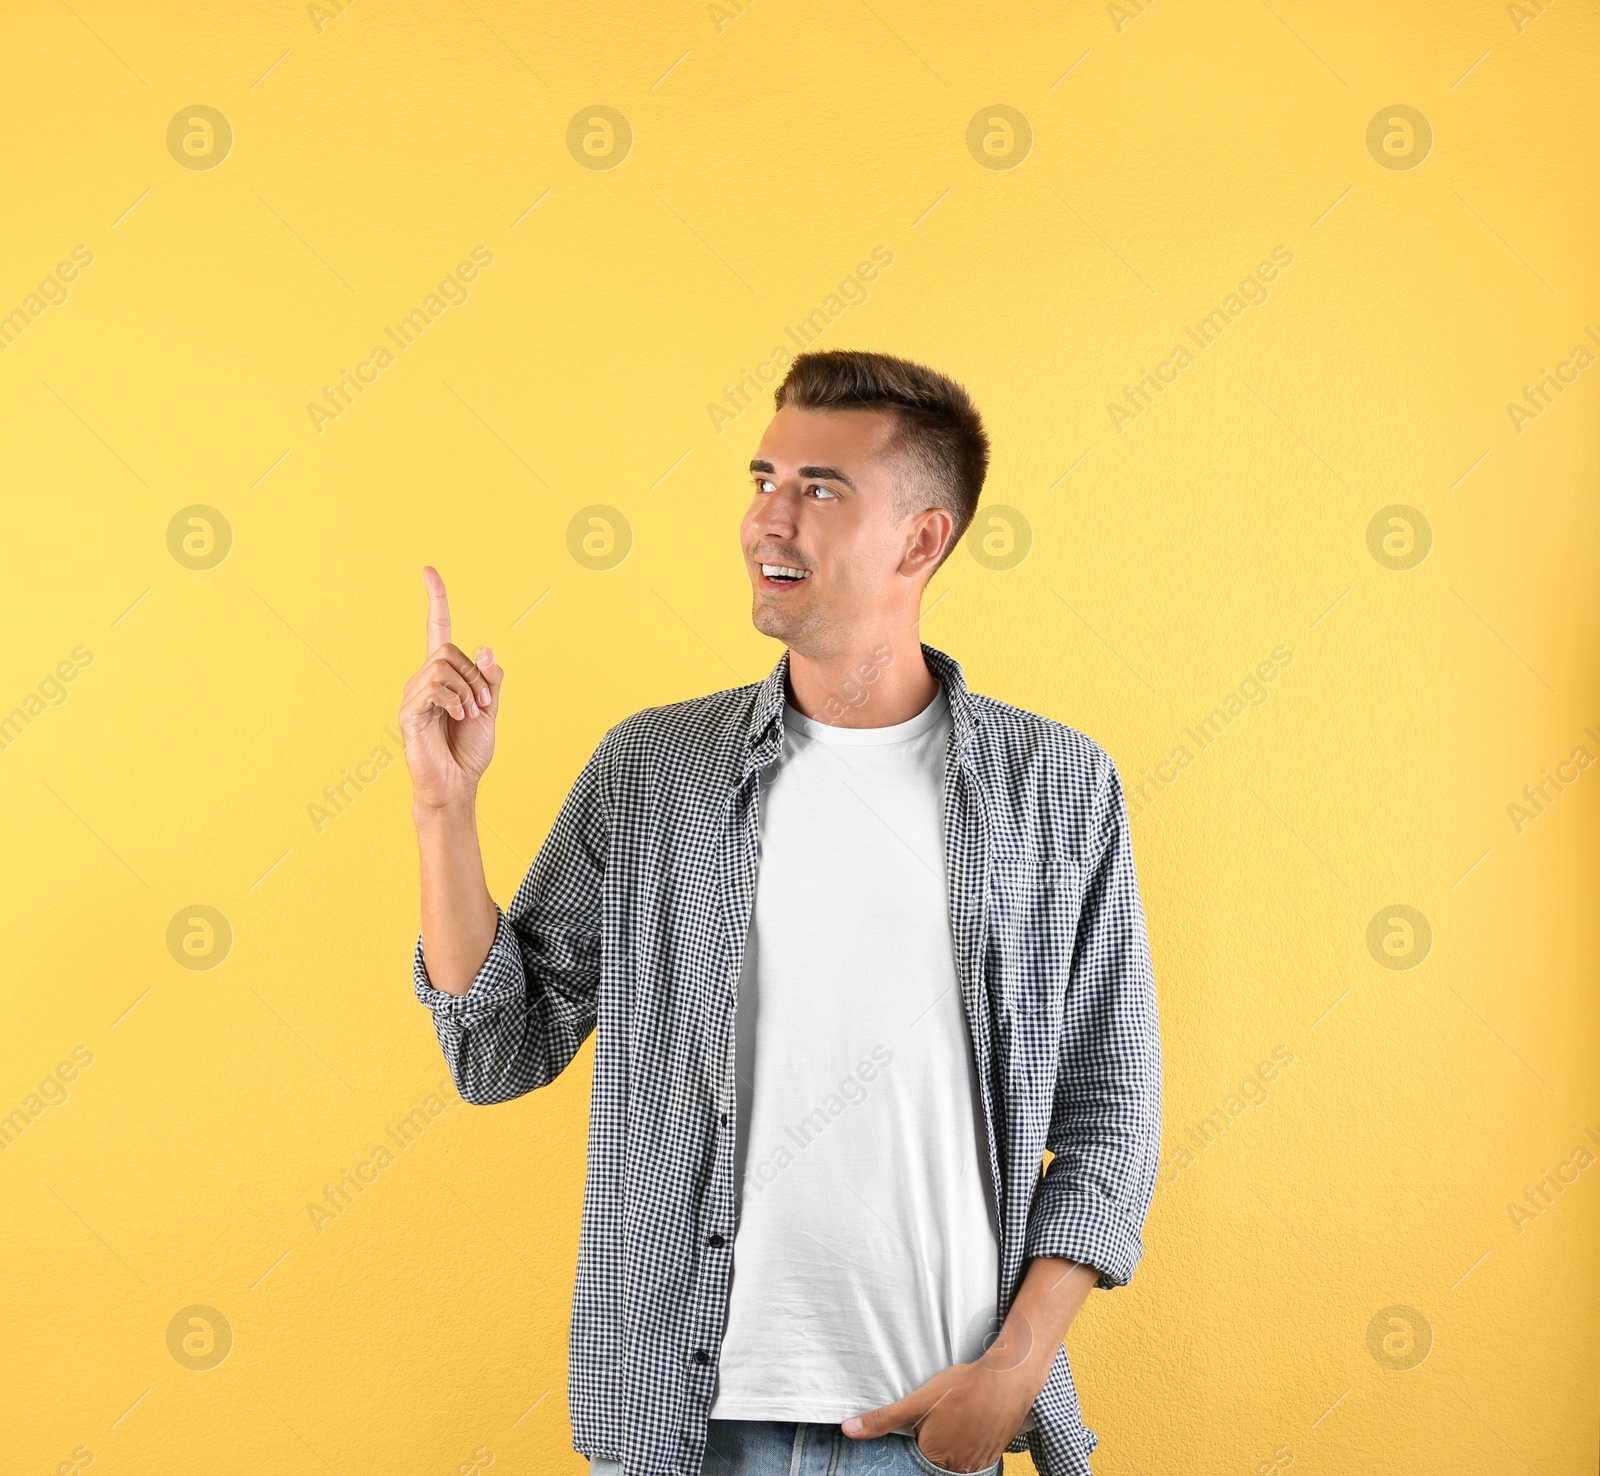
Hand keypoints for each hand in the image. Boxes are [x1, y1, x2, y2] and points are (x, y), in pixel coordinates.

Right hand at [398, 566, 502, 811]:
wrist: (458, 785)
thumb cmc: (469, 750)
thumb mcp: (490, 708)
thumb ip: (489, 678)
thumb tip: (485, 648)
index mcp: (443, 676)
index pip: (436, 629)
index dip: (435, 601)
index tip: (429, 571)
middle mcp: (423, 680)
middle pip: (448, 649)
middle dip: (474, 675)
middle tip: (482, 705)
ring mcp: (413, 695)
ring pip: (442, 666)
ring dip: (467, 690)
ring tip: (469, 715)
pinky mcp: (408, 713)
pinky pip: (434, 687)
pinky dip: (455, 700)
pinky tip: (457, 718)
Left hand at [841, 1354, 1043, 1473]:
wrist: (1006, 1380)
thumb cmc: (961, 1387)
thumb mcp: (917, 1401)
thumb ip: (883, 1419)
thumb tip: (847, 1430)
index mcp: (934, 1457)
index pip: (917, 1451)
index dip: (921, 1429)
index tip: (931, 1416)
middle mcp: (957, 1469)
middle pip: (937, 1455)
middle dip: (939, 1435)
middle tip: (950, 1411)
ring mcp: (978, 1464)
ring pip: (957, 1453)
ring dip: (957, 1438)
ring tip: (962, 1413)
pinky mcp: (995, 1456)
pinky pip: (977, 1454)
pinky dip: (974, 1439)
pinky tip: (976, 1418)